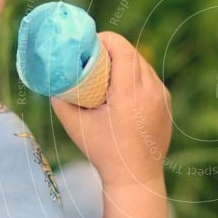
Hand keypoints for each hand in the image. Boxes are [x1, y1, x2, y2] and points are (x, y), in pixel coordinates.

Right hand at [51, 32, 171, 187]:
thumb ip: (61, 100)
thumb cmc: (103, 152)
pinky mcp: (167, 103)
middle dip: (113, 49)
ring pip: (143, 65)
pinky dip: (137, 77)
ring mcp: (162, 97)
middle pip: (133, 54)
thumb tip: (51, 80)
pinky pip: (151, 80)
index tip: (90, 43)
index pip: (123, 50)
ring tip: (107, 71)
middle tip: (94, 56)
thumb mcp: (76, 125)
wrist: (136, 177)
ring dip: (126, 62)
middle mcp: (151, 91)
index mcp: (130, 93)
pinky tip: (123, 87)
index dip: (106, 39)